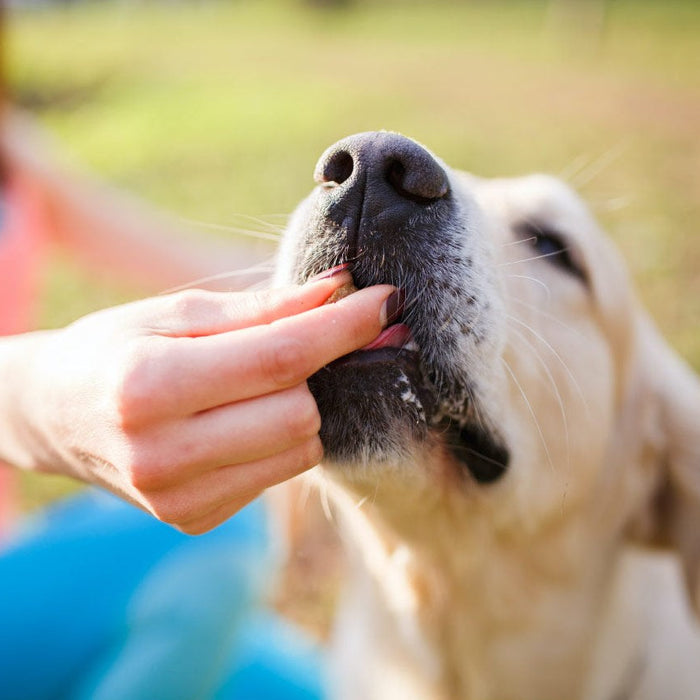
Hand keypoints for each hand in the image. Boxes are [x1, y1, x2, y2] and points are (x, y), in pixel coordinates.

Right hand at [1, 273, 395, 532]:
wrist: (55, 414)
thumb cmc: (116, 347)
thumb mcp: (178, 311)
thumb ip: (263, 308)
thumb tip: (340, 289)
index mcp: (149, 385)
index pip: (280, 357)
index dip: (343, 327)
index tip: (384, 301)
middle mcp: (163, 454)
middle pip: (301, 410)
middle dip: (315, 370)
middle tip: (299, 342)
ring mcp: (179, 498)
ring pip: (302, 447)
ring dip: (301, 406)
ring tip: (258, 383)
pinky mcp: (195, 519)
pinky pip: (279, 473)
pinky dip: (279, 439)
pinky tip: (242, 420)